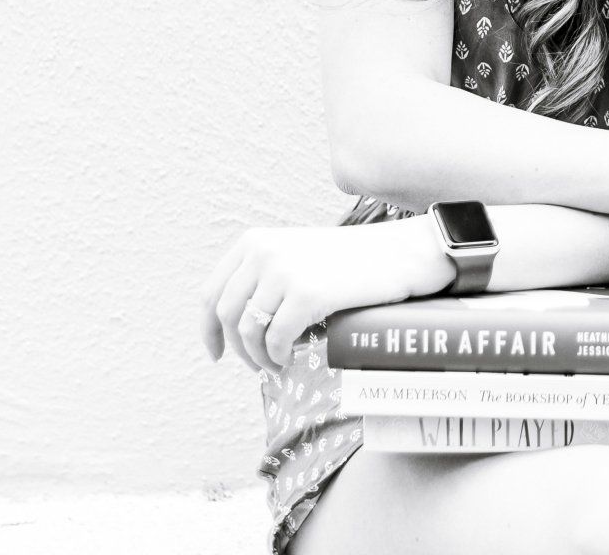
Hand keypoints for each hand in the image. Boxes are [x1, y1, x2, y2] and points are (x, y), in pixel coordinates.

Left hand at [199, 219, 453, 374]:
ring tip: (277, 364)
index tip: (216, 353)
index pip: (212, 293)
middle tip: (257, 365)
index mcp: (256, 242)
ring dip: (259, 357)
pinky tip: (290, 360)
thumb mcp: (297, 255)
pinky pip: (277, 339)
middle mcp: (264, 252)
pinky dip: (279, 357)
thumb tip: (236, 327)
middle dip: (238, 349)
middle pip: (227, 316)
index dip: (208, 330)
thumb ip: (265, 277)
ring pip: (249, 331)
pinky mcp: (308, 294)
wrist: (400, 253)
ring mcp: (284, 272)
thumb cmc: (352, 261)